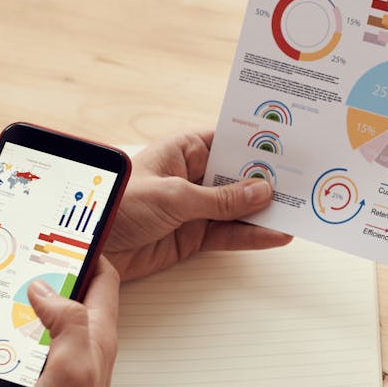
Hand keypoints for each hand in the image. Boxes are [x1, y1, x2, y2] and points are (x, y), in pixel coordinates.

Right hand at [0, 257, 120, 386]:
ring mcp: (47, 379)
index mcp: (93, 339)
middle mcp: (74, 355)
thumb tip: (45, 287)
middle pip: (45, 306)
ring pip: (10, 344)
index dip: (83, 254)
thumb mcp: (73, 367)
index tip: (54, 237)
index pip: (102, 280)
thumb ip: (67, 321)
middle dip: (14, 291)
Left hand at [104, 130, 291, 281]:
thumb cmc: (114, 205)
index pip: (228, 141)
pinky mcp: (192, 237)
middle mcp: (191, 177)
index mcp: (182, 150)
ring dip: (265, 211)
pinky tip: (276, 235)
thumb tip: (259, 191)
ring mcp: (193, 208)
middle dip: (268, 180)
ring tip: (298, 210)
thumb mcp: (173, 196)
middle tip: (303, 181)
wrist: (84, 245)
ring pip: (238, 208)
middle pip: (238, 176)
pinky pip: (229, 234)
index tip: (289, 147)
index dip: (257, 144)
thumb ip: (220, 198)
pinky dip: (252, 236)